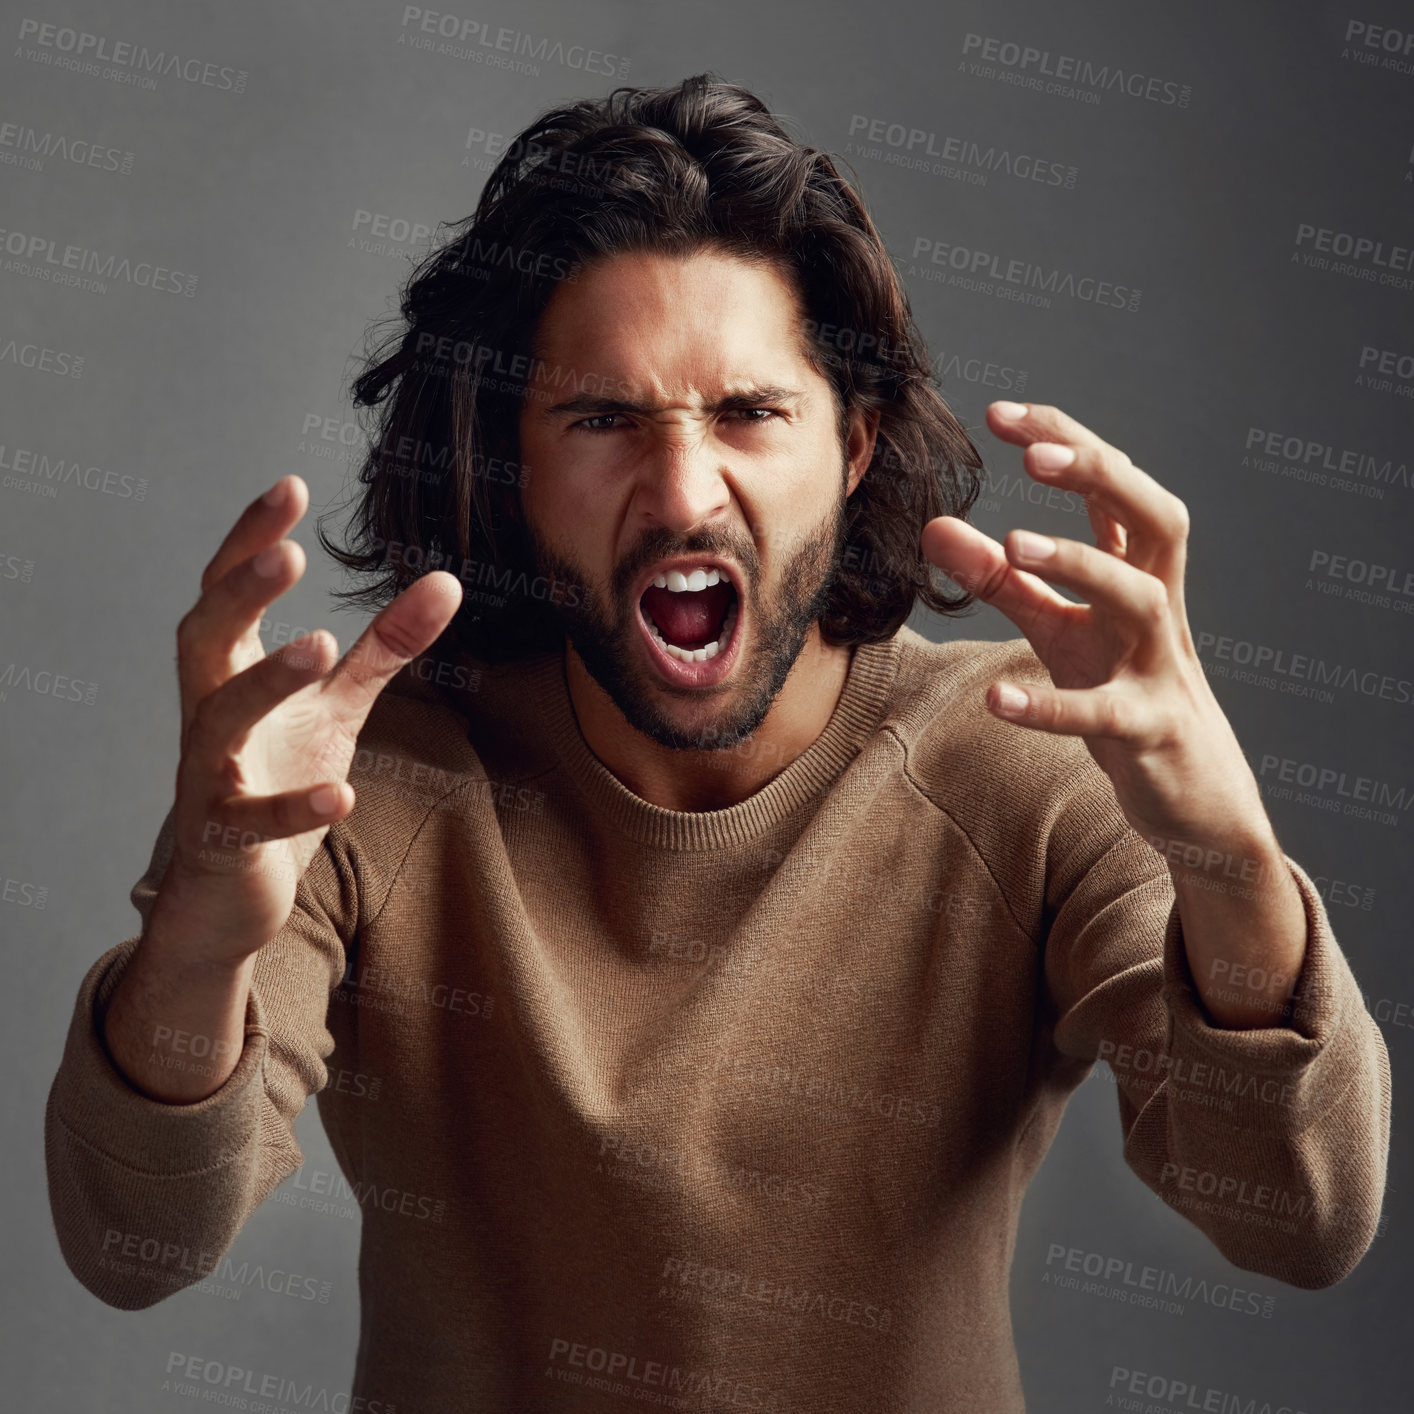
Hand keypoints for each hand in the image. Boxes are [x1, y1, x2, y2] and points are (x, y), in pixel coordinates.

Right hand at [159, 473, 461, 964]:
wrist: (232, 892)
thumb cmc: (276, 778)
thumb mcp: (336, 707)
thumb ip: (384, 648)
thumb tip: (447, 580)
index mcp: (230, 674)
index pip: (227, 593)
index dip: (248, 540)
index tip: (289, 487)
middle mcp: (208, 717)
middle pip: (202, 640)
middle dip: (239, 593)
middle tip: (288, 551)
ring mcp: (208, 779)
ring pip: (216, 723)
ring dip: (265, 682)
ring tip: (319, 643)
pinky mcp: (223, 842)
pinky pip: (249, 822)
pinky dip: (292, 809)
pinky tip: (340, 795)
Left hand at [919, 401, 1268, 850]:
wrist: (1195, 795)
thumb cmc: (1125, 694)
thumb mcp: (1058, 631)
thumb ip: (1002, 581)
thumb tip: (934, 526)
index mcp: (1141, 575)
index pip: (1113, 490)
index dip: (1067, 445)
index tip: (1001, 413)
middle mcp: (1160, 609)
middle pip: (1157, 517)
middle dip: (1103, 475)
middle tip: (1034, 454)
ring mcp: (1161, 669)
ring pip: (1142, 601)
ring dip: (1083, 566)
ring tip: (1015, 544)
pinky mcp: (1150, 731)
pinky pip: (1104, 714)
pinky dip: (1050, 707)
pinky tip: (995, 700)